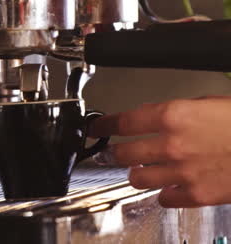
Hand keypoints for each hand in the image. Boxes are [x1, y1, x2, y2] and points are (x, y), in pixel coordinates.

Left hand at [89, 96, 230, 207]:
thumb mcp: (204, 102)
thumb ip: (173, 110)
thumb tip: (150, 115)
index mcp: (173, 116)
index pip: (124, 122)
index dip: (105, 125)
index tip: (97, 127)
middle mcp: (172, 145)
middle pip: (125, 153)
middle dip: (116, 151)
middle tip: (116, 150)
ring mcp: (182, 172)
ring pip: (138, 178)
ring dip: (136, 172)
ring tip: (140, 168)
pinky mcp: (195, 195)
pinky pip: (164, 198)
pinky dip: (163, 192)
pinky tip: (169, 184)